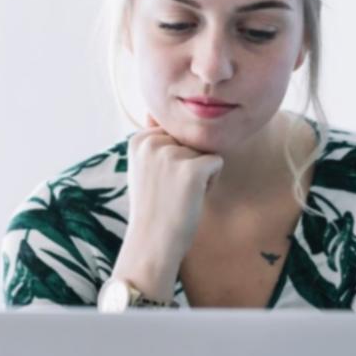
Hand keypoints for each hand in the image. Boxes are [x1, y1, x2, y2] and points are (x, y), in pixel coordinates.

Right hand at [111, 114, 223, 298]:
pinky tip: (191, 198)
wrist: (152, 244)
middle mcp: (152, 141)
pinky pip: (217, 162)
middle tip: (171, 190)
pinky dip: (211, 182)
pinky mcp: (192, 168)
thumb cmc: (153, 209)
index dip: (175, 159)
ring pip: (205, 151)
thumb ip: (153, 140)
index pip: (175, 133)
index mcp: (138, 138)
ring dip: (200, 174)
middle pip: (192, 140)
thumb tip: (155, 112)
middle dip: (189, 164)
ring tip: (179, 195)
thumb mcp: (144, 168)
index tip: (160, 182)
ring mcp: (171, 154)